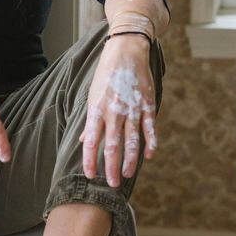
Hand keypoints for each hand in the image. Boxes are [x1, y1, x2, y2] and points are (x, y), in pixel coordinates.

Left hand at [79, 35, 156, 187]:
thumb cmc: (106, 74)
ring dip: (129, 161)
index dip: (90, 161)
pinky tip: (149, 156)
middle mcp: (114, 111)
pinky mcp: (147, 104)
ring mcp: (132, 109)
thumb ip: (91, 120)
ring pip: (132, 141)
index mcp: (97, 109)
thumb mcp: (92, 95)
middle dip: (111, 167)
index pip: (91, 141)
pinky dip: (150, 144)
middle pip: (112, 146)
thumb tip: (85, 141)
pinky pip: (150, 129)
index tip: (90, 175)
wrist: (127, 51)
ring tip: (126, 175)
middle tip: (111, 184)